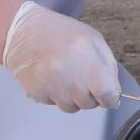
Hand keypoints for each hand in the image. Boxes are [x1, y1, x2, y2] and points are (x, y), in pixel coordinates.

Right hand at [1, 1, 121, 111]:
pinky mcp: (37, 93)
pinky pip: (53, 104)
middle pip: (89, 104)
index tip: (108, 95)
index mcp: (87, 61)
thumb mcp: (94, 40)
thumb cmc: (61, 33)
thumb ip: (108, 66)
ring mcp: (51, 87)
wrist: (24, 32)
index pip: (107, 94)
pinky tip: (52, 78)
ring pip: (71, 108)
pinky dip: (56, 95)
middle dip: (90, 94)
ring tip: (66, 77)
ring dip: (73, 97)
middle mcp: (69, 77)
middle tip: (82, 77)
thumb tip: (114, 92)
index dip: (110, 97)